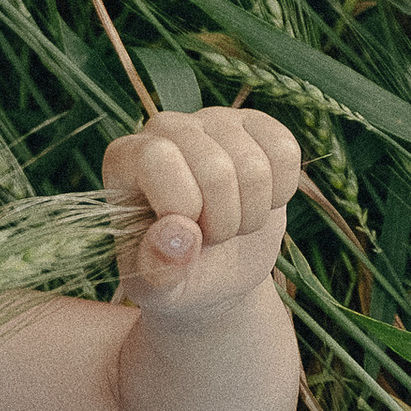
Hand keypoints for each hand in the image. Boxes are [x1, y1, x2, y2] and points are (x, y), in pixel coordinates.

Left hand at [105, 108, 298, 323]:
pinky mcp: (256, 125)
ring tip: (231, 223)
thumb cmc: (175, 275)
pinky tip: (257, 202)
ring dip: (251, 215)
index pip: (158, 158)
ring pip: (255, 166)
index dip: (181, 206)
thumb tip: (179, 233)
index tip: (183, 236)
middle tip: (210, 236)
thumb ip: (157, 268)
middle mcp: (166, 128)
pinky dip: (280, 193)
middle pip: (216, 169)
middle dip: (223, 222)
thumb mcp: (156, 288)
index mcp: (125, 159)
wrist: (216, 271)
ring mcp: (213, 121)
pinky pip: (286, 151)